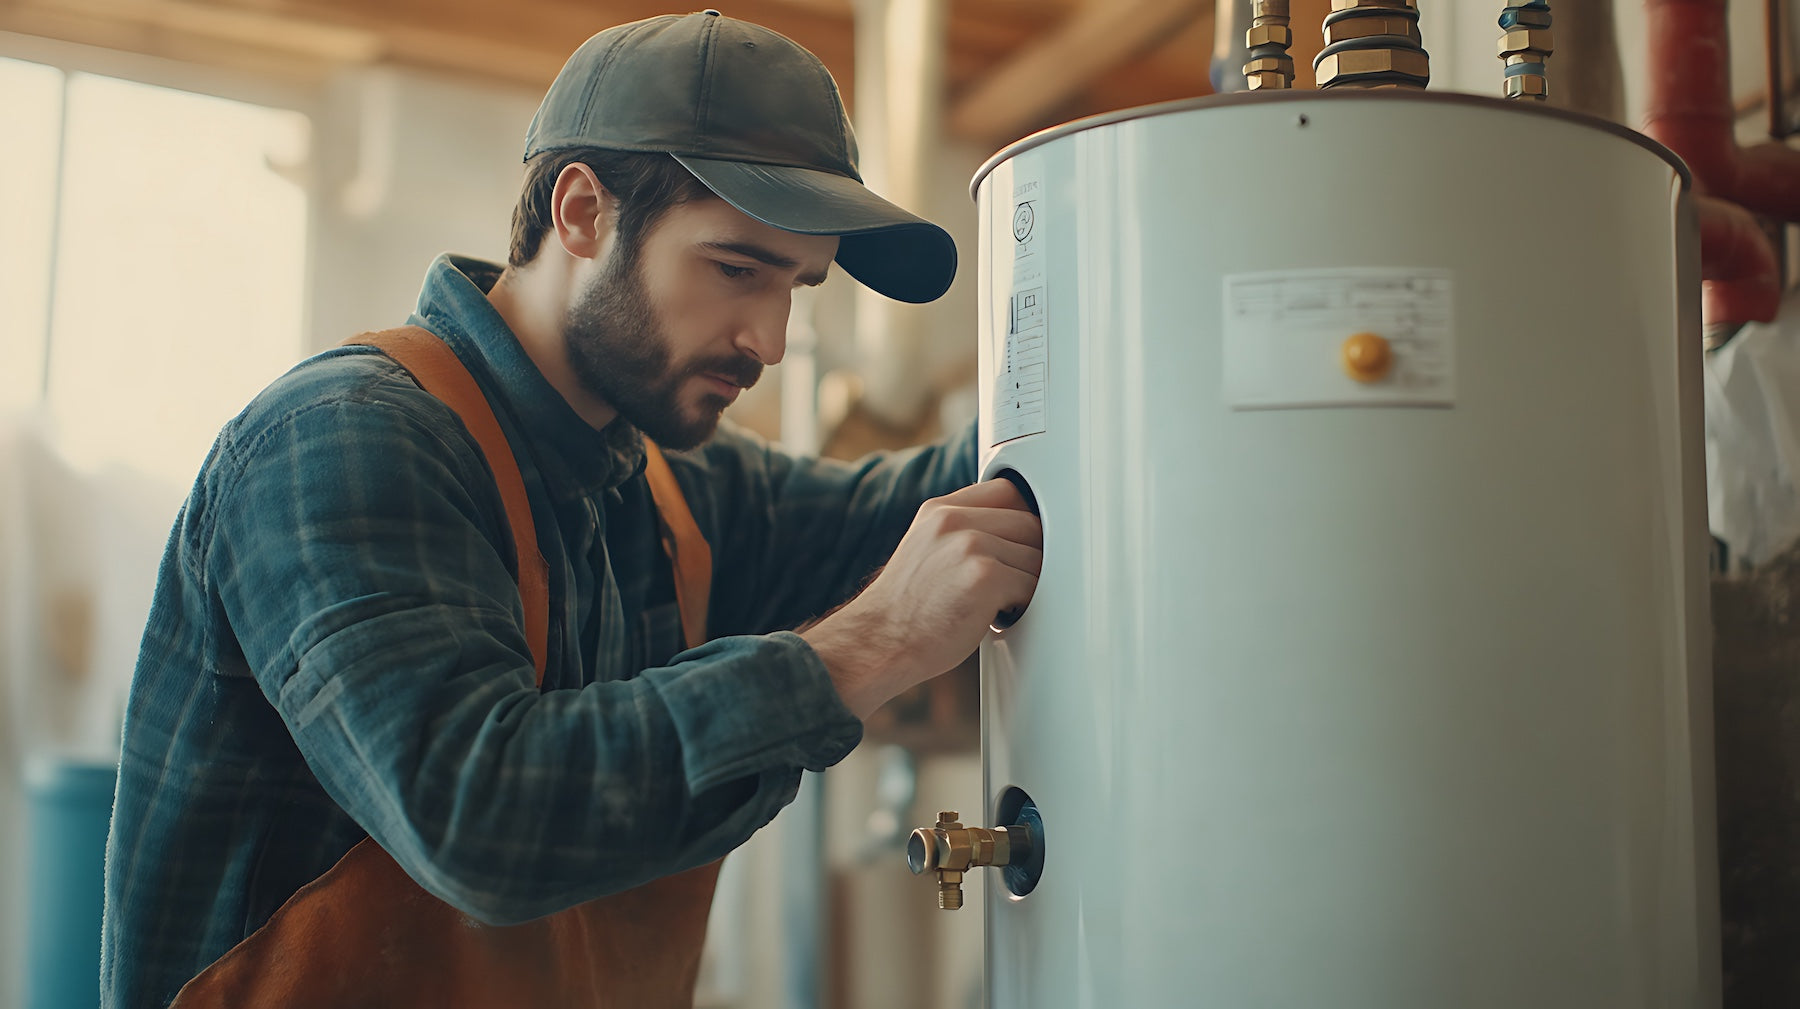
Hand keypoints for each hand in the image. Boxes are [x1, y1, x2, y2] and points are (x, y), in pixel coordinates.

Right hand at [801, 478, 1041, 718]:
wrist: (878, 644)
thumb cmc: (906, 610)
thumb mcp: (927, 550)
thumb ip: (963, 531)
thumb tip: (1015, 533)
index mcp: (939, 510)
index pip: (1007, 491)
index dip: (1023, 521)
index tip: (1024, 544)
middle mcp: (953, 520)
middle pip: (1029, 523)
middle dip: (1030, 556)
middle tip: (1014, 583)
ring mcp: (969, 545)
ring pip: (1035, 556)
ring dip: (1028, 584)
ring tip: (1000, 603)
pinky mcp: (985, 576)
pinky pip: (1032, 585)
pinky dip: (1023, 605)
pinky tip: (999, 615)